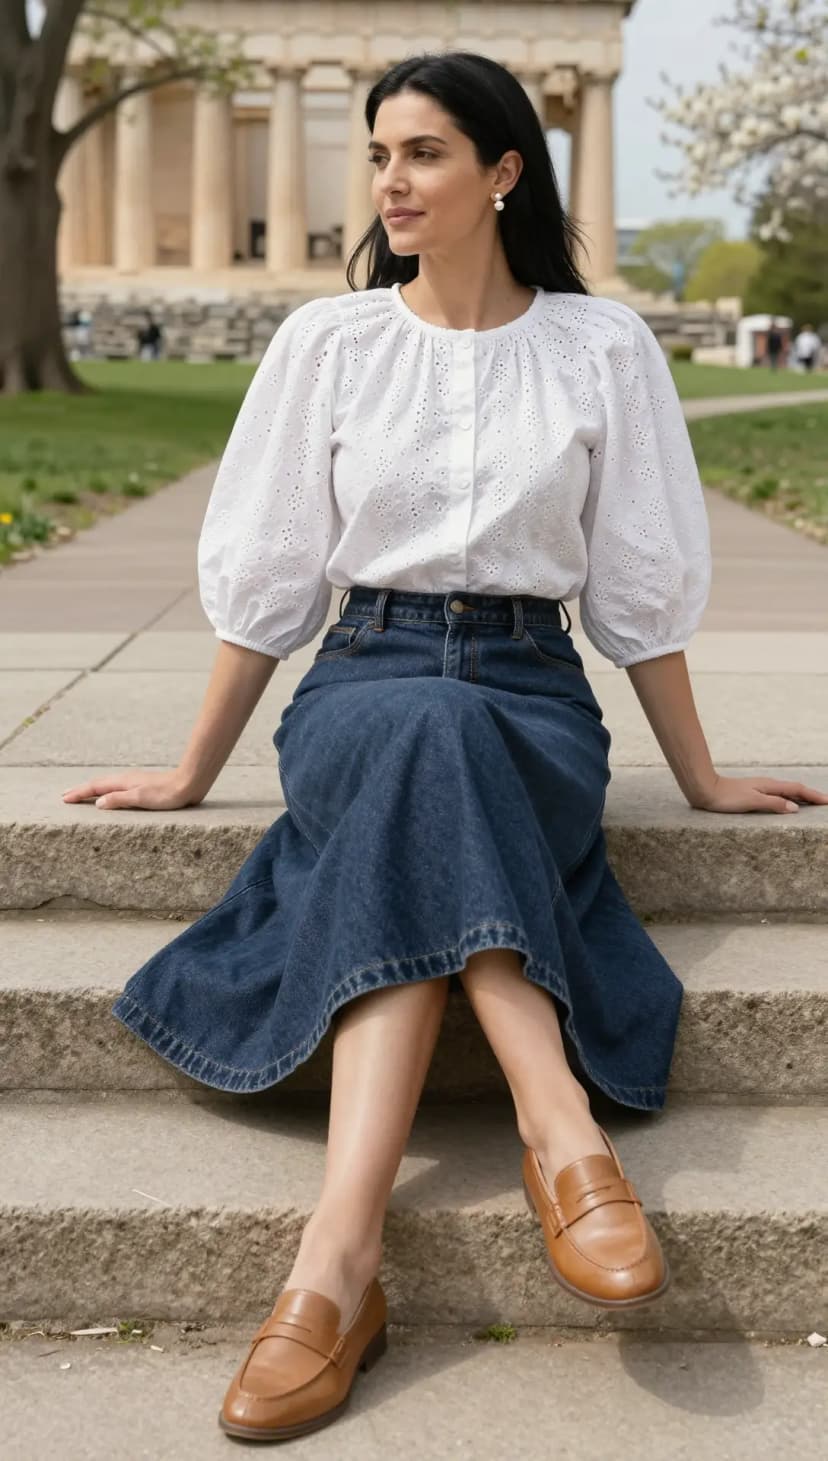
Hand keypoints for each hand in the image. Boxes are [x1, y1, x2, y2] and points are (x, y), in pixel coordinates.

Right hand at [62, 769, 203, 811]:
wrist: (188, 784)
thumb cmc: (166, 794)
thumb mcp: (141, 799)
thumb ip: (119, 800)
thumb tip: (97, 802)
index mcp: (123, 782)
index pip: (95, 788)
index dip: (79, 793)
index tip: (64, 799)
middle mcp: (126, 780)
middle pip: (98, 784)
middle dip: (81, 790)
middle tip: (65, 795)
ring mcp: (134, 782)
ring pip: (107, 784)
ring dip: (92, 789)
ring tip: (82, 794)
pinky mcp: (142, 786)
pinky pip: (116, 787)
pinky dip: (105, 790)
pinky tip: (109, 794)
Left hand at [690, 775, 827, 814]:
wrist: (705, 790)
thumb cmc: (726, 797)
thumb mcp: (752, 802)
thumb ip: (774, 804)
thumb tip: (795, 808)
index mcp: (769, 786)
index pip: (797, 790)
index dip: (813, 796)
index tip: (827, 801)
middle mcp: (766, 785)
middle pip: (794, 789)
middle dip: (811, 795)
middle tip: (825, 802)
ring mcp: (759, 788)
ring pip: (786, 791)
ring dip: (800, 797)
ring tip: (812, 804)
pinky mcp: (752, 793)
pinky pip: (777, 795)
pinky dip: (788, 798)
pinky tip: (786, 804)